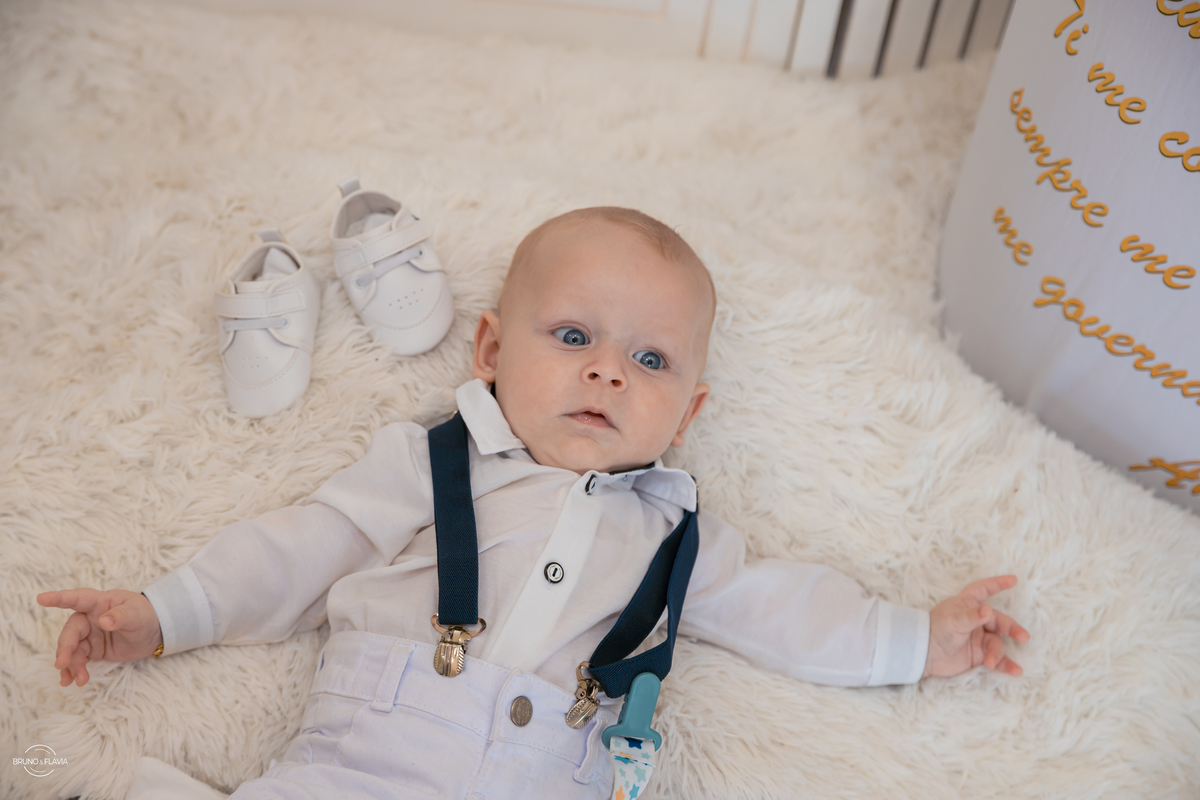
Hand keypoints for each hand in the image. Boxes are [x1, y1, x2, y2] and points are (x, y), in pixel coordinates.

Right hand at [36, 588, 162, 686]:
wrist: (155, 633)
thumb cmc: (146, 616)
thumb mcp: (138, 615)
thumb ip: (122, 616)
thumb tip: (104, 620)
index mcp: (100, 603)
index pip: (78, 598)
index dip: (59, 598)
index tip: (41, 599)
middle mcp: (90, 618)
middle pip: (71, 632)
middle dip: (65, 648)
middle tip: (61, 664)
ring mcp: (90, 635)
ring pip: (73, 650)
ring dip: (71, 665)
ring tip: (75, 680)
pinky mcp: (93, 650)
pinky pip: (79, 660)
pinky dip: (75, 670)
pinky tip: (74, 681)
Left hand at [923, 575, 1029, 678]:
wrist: (923, 655)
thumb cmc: (935, 630)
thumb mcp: (953, 621)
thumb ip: (972, 616)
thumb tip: (988, 609)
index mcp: (967, 605)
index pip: (984, 590)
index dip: (997, 584)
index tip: (1013, 580)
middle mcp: (976, 620)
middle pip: (999, 621)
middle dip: (1012, 629)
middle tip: (1023, 637)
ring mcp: (979, 638)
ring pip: (997, 643)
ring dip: (997, 653)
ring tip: (989, 662)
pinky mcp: (979, 655)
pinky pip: (997, 659)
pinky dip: (1006, 665)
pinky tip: (1016, 671)